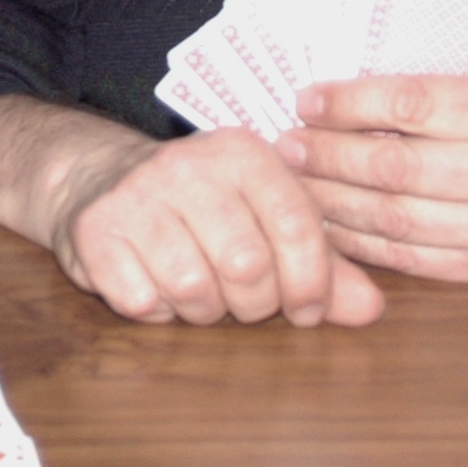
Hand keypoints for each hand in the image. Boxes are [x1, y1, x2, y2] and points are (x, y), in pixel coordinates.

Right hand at [0, 97, 386, 327]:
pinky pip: (143, 302)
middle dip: (254, 305)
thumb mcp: (265, 219)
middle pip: (247, 267)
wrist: (99, 179)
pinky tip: (154, 288)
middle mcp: (188, 165)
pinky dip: (156, 312)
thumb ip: (322, 264)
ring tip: (198, 294)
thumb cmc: (202, 208)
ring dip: (202, 312)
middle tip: (243, 303)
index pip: (298, 227)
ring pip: (194, 290)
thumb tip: (372, 311)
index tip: (305, 310)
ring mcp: (136, 195)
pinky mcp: (95, 230)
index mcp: (243, 154)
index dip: (311, 283)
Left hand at [280, 72, 467, 283]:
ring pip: (391, 219)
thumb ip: (443, 94)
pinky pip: (408, 257)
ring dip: (330, 200)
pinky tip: (326, 221)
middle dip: (326, 155)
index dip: (348, 102)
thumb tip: (349, 95)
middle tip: (284, 143)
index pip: (409, 104)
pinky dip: (358, 240)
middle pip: (391, 167)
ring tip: (293, 181)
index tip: (306, 98)